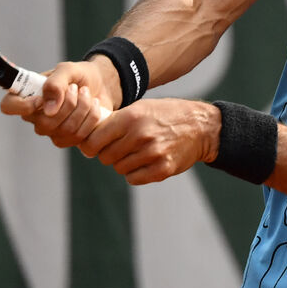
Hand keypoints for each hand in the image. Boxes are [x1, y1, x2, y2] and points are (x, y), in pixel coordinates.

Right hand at [0, 59, 117, 153]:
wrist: (100, 84)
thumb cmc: (78, 75)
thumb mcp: (67, 70)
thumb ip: (55, 83)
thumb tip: (48, 109)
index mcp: (27, 95)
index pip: (8, 106)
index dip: (22, 106)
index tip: (42, 98)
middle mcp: (35, 116)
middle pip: (44, 124)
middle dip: (68, 105)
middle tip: (77, 88)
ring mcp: (50, 131)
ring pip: (64, 131)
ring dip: (82, 109)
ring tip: (87, 93)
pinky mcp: (67, 139)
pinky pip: (77, 137)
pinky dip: (91, 119)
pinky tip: (94, 106)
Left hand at [80, 99, 220, 184]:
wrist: (200, 126)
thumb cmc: (165, 115)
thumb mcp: (140, 108)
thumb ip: (115, 121)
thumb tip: (86, 138)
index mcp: (131, 117)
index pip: (94, 140)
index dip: (90, 146)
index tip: (93, 147)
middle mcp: (140, 135)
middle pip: (105, 157)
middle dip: (108, 154)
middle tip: (119, 148)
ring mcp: (152, 153)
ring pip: (119, 168)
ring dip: (123, 163)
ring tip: (137, 152)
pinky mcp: (162, 169)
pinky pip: (133, 179)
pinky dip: (135, 174)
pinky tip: (144, 162)